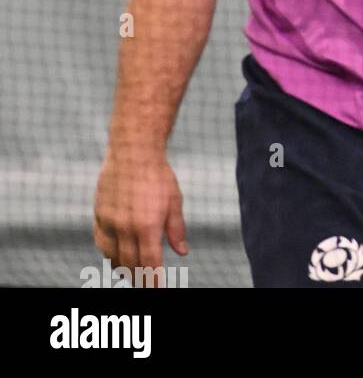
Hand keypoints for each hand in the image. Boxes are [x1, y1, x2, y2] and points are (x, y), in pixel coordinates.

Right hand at [93, 153, 187, 283]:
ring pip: (114, 257)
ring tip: (133, 274)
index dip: (153, 282)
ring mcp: (109, 222)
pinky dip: (110, 254)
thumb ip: (176, 229)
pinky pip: (102, 244)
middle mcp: (126, 227)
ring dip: (124, 268)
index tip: (158, 291)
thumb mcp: (174, 200)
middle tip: (147, 285)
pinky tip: (117, 258)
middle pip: (131, 265)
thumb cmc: (158, 175)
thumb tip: (182, 252)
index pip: (150, 264)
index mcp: (147, 225)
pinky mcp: (99, 216)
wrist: (133, 152)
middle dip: (140, 278)